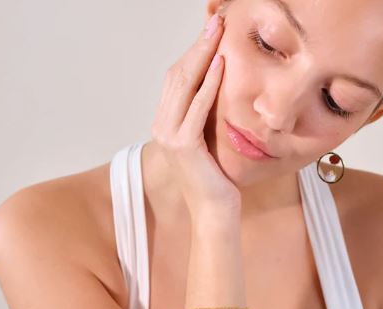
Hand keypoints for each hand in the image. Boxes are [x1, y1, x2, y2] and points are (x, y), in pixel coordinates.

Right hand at [150, 11, 240, 222]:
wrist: (214, 210)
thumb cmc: (216, 178)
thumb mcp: (208, 141)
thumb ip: (204, 117)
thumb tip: (218, 88)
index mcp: (165, 124)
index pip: (176, 80)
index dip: (193, 53)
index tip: (211, 33)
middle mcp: (162, 127)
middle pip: (177, 76)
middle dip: (197, 47)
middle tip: (216, 23)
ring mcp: (169, 136)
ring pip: (184, 86)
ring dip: (203, 56)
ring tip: (218, 33)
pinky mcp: (183, 145)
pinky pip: (197, 107)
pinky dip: (209, 84)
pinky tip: (221, 64)